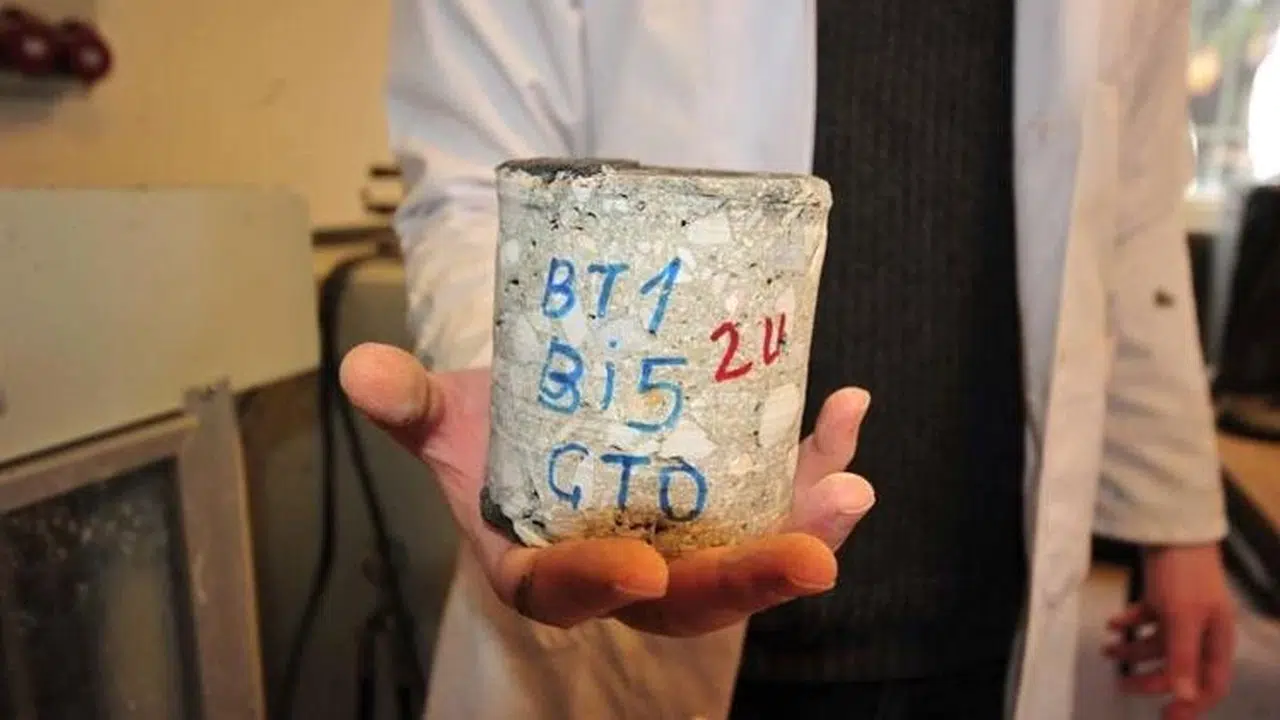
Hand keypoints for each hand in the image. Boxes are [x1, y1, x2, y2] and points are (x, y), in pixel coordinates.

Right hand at [339, 342, 874, 636]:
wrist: (541, 418)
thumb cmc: (489, 434)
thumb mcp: (446, 421)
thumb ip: (409, 405)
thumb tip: (359, 369)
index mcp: (543, 565)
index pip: (569, 594)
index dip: (602, 588)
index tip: (643, 567)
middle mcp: (622, 571)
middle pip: (687, 598)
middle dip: (748, 583)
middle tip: (811, 558)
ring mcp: (684, 542)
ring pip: (749, 556)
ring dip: (807, 529)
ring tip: (851, 488)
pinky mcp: (725, 508)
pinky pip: (778, 499)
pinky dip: (816, 465)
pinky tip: (848, 409)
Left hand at [1104, 544, 1235, 719]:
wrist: (1173, 527)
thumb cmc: (1184, 574)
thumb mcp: (1182, 619)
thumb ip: (1182, 659)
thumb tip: (1185, 696)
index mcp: (1216, 640)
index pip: (1211, 684)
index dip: (1191, 704)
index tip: (1165, 715)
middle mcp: (1203, 630)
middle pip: (1179, 667)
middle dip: (1151, 677)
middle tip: (1123, 685)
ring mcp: (1183, 612)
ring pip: (1159, 642)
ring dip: (1133, 649)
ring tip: (1107, 649)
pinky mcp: (1165, 595)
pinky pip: (1148, 618)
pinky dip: (1130, 623)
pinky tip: (1112, 623)